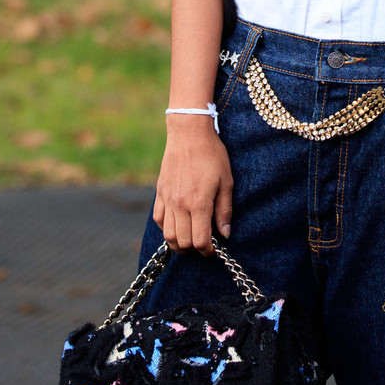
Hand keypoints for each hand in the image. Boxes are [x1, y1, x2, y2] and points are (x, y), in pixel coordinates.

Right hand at [153, 115, 233, 255]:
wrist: (189, 134)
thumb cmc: (212, 155)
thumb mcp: (226, 182)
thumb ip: (225, 210)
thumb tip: (225, 234)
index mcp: (199, 203)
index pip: (200, 241)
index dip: (207, 251)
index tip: (214, 249)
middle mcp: (180, 204)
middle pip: (183, 242)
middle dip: (194, 249)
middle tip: (204, 244)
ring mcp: (167, 199)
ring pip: (168, 235)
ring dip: (179, 243)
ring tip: (190, 240)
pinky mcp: (160, 193)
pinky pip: (158, 220)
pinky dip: (167, 228)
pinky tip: (178, 225)